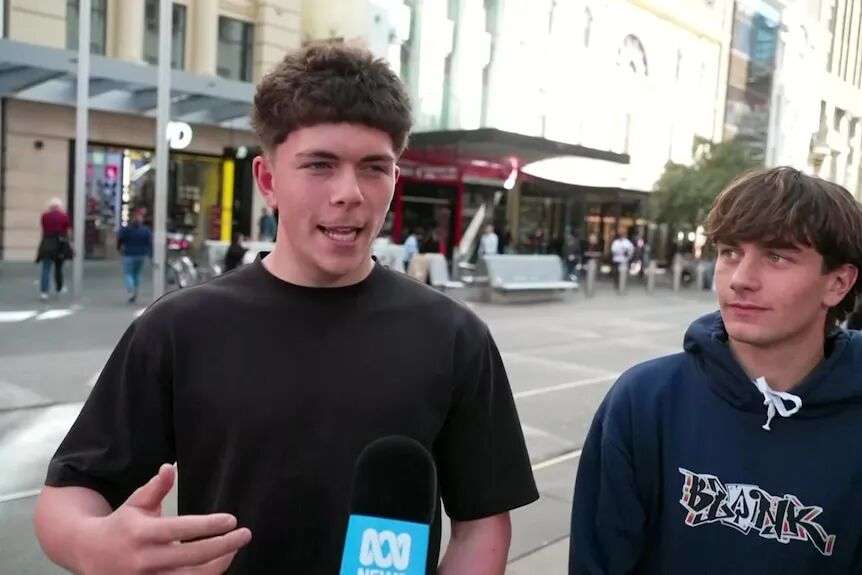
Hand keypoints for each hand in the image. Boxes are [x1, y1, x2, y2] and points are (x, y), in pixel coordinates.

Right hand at [77, 464, 251, 573]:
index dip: (208, 525)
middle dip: (223, 546)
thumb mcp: (136, 502)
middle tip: (245, 534)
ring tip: (234, 549)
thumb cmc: (120, 524)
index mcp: (142, 533)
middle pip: (192, 557)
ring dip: (218, 565)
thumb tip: (170, 467)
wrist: (88, 554)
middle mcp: (144, 560)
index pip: (181, 529)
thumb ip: (156, 487)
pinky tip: (218, 563)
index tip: (231, 520)